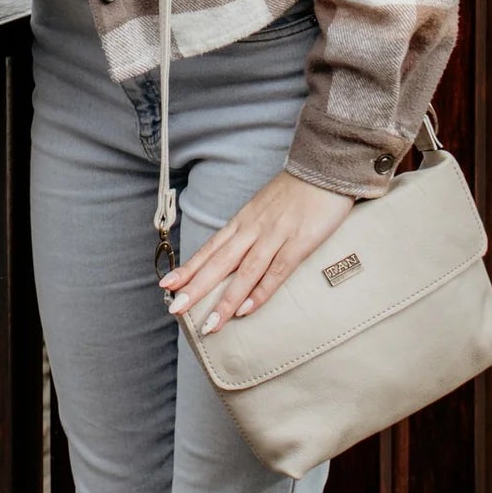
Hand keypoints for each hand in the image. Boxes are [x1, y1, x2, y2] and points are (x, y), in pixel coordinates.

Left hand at [158, 168, 354, 335]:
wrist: (324, 168)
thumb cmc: (295, 191)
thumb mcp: (264, 208)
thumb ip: (250, 230)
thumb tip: (234, 255)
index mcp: (243, 220)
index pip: (210, 248)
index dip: (189, 268)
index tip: (167, 285)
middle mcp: (253, 228)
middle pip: (219, 262)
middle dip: (196, 287)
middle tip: (175, 309)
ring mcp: (275, 235)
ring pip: (245, 272)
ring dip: (225, 300)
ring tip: (209, 325)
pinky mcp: (300, 242)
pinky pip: (277, 271)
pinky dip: (261, 291)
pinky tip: (247, 310)